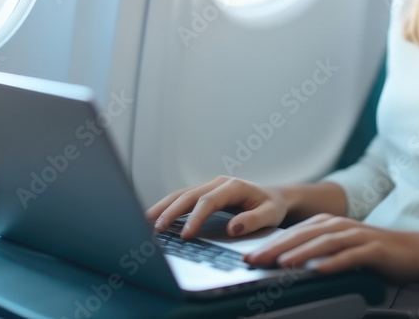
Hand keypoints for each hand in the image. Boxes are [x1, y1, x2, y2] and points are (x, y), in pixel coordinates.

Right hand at [145, 175, 287, 239]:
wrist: (273, 197)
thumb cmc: (271, 206)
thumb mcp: (270, 214)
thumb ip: (253, 220)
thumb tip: (233, 227)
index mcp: (233, 186)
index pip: (208, 202)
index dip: (195, 218)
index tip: (186, 236)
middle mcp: (218, 183)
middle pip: (188, 195)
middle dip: (170, 211)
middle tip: (156, 228)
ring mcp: (209, 187)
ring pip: (181, 194)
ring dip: (163, 207)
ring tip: (145, 221)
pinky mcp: (204, 194)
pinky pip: (182, 198)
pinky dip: (168, 207)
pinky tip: (156, 218)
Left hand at [243, 213, 418, 281]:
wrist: (414, 250)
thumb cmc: (374, 252)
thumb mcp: (341, 248)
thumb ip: (317, 250)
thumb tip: (286, 262)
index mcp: (329, 223)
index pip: (292, 233)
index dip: (269, 243)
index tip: (247, 254)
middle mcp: (340, 225)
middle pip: (303, 235)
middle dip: (276, 247)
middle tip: (253, 259)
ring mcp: (357, 235)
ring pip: (323, 243)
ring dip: (300, 253)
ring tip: (280, 264)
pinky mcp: (373, 248)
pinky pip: (350, 256)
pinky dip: (333, 262)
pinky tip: (318, 270)